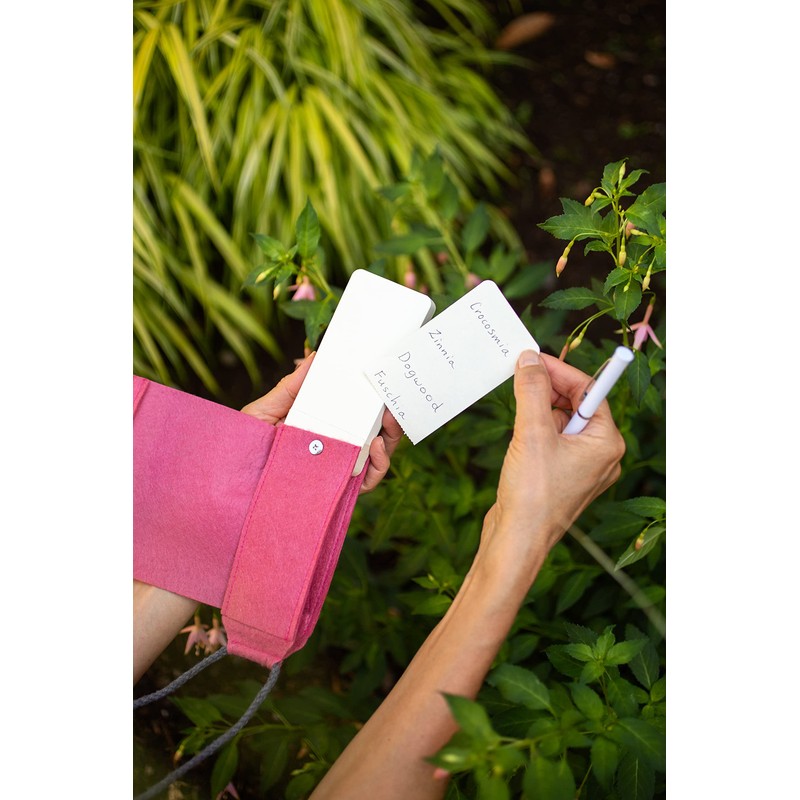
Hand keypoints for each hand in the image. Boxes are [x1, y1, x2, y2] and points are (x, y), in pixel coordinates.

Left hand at [241, 352, 403, 492]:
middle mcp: (332, 450)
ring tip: (389, 424)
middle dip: (390, 418)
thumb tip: (314, 356)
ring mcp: (335, 470)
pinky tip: (375, 447)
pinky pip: (366, 482)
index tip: (383, 382)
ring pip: (375, 457)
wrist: (228, 483)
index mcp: (320, 427)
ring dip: (390, 439)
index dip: (374, 401)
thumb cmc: (244, 446)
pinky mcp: (336, 490)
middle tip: (395, 402)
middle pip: (372, 434)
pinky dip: (377, 466)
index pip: (354, 414)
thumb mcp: (266, 410)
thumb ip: (292, 386)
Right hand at [477, 350, 625, 584]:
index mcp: (606, 443)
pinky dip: (535, 432)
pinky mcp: (561, 478)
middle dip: (548, 390)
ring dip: (539, 411)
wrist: (517, 542)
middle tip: (520, 376)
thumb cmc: (533, 495)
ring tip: (518, 412)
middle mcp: (600, 455)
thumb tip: (529, 360)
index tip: (533, 359)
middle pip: (576, 405)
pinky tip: (519, 438)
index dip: (560, 372)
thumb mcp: (532, 434)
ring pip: (561, 423)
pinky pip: (552, 442)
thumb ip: (532, 391)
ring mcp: (581, 468)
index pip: (589, 391)